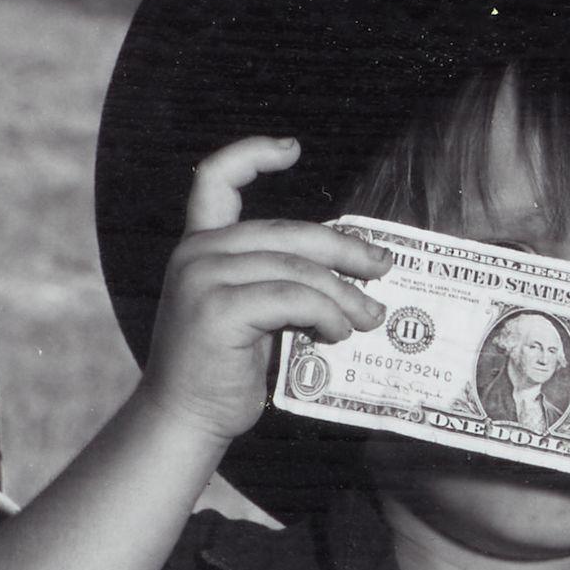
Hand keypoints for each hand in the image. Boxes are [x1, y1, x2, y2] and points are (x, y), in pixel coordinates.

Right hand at [142, 137, 389, 450]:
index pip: (214, 180)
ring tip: (371, 316)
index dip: (251, 155)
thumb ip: (278, 283)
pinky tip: (340, 332)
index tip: (292, 148)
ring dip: (343, 292)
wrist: (186, 420)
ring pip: (295, 268)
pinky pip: (291, 297)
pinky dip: (325, 312)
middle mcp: (196, 253)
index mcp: (200, 246)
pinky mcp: (217, 310)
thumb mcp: (250, 315)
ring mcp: (202, 278)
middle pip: (286, 231)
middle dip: (343, 247)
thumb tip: (352, 273)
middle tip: (383, 267)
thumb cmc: (223, 373)